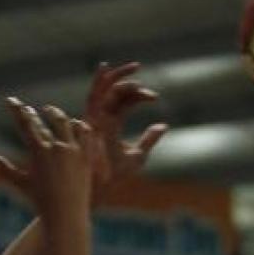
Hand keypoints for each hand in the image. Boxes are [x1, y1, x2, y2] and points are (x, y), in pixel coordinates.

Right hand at [0, 98, 105, 220]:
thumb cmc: (40, 203)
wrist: (66, 217)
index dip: (17, 110)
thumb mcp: (22, 185)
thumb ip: (7, 170)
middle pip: (47, 119)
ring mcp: (74, 151)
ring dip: (58, 116)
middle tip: (31, 110)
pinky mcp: (87, 157)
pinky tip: (75, 126)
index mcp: (39, 151)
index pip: (26, 123)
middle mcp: (57, 147)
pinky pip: (85, 135)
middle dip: (37, 113)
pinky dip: (79, 127)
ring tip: (52, 114)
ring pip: (67, 123)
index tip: (11, 101)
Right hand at [85, 60, 168, 198]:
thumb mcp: (138, 157)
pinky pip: (92, 97)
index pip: (125, 102)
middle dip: (134, 87)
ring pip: (105, 90)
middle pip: (116, 93)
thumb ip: (149, 140)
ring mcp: (95, 119)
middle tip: (149, 91)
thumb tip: (163, 125)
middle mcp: (102, 118)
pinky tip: (105, 67)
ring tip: (135, 68)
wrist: (102, 187)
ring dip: (119, 78)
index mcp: (112, 124)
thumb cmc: (115, 176)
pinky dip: (97, 82)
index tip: (155, 97)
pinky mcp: (89, 121)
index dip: (139, 96)